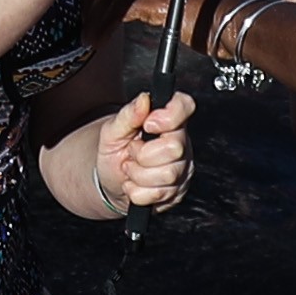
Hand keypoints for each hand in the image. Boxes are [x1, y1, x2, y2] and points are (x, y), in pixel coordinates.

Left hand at [96, 90, 194, 213]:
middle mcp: (180, 143)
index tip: (148, 124)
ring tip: (131, 168)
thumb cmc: (114, 152)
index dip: (169, 116)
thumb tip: (144, 100)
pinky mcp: (176, 192)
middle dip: (143, 154)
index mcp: (168, 121)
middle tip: (132, 152)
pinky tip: (135, 184)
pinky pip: (159, 195)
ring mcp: (181, 168)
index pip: (185, 106)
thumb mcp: (113, 130)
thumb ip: (129, 114)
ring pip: (167, 174)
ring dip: (138, 175)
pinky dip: (139, 192)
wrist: (110, 182)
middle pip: (174, 147)